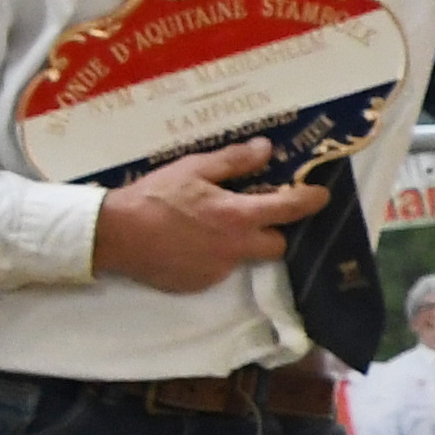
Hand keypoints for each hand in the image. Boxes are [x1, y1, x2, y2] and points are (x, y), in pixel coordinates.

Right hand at [93, 140, 327, 292]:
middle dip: (274, 232)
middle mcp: (234, 248)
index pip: (289, 210)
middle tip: (255, 215)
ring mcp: (217, 271)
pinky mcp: (197, 285)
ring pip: (243, 258)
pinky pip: (216, 270)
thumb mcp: (193, 169)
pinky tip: (188, 243)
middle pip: (276, 246)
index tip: (321, 196)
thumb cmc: (154, 196)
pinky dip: (211, 257)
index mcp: (237, 216)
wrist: (114, 235)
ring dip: (237, 244)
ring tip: (206, 227)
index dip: (310, 201)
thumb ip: (234, 162)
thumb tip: (267, 149)